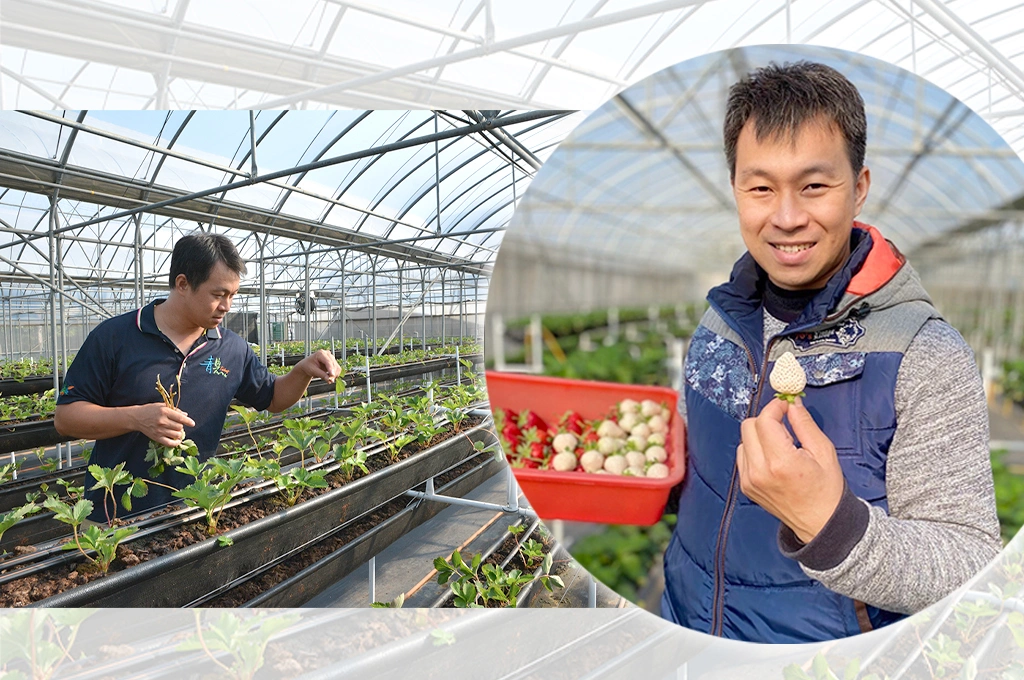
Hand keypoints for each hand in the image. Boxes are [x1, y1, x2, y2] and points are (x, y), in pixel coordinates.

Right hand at [132, 403, 194, 447]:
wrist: (137, 418)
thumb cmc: (151, 410)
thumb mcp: (162, 406)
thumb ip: (174, 410)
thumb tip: (186, 415)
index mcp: (164, 412)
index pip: (180, 418)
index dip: (188, 421)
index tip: (192, 424)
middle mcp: (162, 421)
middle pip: (179, 427)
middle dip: (181, 426)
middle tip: (177, 425)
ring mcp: (159, 431)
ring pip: (176, 435)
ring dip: (179, 434)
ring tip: (177, 431)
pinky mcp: (156, 438)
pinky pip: (169, 443)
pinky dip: (175, 443)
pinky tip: (177, 440)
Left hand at [296, 349, 341, 382]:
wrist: (307, 366)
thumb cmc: (308, 366)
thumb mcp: (313, 370)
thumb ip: (321, 374)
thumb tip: (329, 379)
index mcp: (321, 354)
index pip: (328, 361)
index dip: (331, 368)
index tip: (332, 375)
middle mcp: (327, 354)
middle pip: (333, 364)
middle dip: (333, 373)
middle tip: (330, 381)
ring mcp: (331, 358)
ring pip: (337, 367)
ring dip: (335, 375)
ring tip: (329, 380)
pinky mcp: (333, 363)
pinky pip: (337, 369)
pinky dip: (335, 374)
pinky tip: (330, 377)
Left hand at [736, 396, 844, 543]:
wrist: (820, 522)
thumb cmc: (826, 489)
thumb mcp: (823, 451)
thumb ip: (804, 424)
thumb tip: (792, 403)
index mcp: (780, 462)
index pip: (765, 421)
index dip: (775, 408)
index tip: (785, 405)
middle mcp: (759, 471)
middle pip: (749, 426)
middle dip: (767, 420)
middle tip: (786, 428)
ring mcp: (749, 480)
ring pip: (744, 439)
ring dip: (760, 436)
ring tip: (782, 448)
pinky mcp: (745, 486)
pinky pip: (743, 455)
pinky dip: (755, 450)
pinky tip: (774, 459)